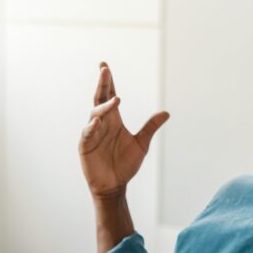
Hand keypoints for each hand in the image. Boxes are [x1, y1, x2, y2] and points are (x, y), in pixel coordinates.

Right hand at [78, 62, 168, 198]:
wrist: (114, 186)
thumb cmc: (125, 165)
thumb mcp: (141, 144)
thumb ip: (150, 127)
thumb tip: (166, 113)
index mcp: (114, 120)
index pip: (110, 96)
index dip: (109, 82)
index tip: (105, 66)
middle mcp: (102, 123)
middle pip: (100, 98)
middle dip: (102, 84)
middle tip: (105, 69)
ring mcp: (92, 133)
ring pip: (96, 113)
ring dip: (104, 106)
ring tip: (116, 99)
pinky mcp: (85, 146)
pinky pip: (88, 132)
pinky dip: (92, 126)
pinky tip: (98, 120)